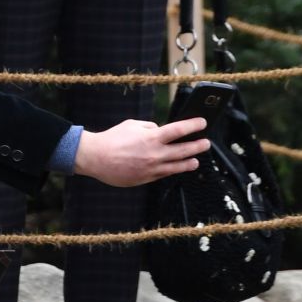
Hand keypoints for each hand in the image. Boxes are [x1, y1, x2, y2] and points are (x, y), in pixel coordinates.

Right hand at [72, 117, 209, 187]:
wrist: (96, 158)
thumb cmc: (113, 139)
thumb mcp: (132, 125)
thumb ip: (149, 127)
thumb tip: (159, 131)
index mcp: (152, 137)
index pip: (179, 130)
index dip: (193, 126)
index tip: (203, 123)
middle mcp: (155, 154)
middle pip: (183, 150)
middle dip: (197, 146)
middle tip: (206, 143)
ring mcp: (152, 168)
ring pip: (177, 166)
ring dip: (189, 162)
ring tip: (196, 160)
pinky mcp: (146, 179)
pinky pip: (164, 174)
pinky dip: (172, 170)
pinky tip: (177, 168)